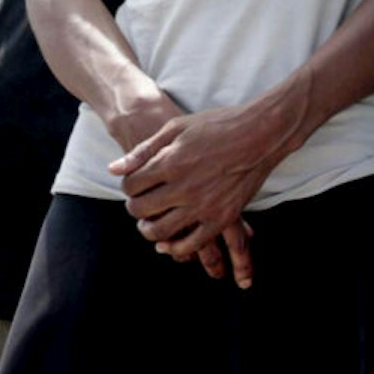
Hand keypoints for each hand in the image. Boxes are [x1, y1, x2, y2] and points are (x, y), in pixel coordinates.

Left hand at [113, 92, 304, 288]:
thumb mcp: (176, 128)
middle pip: (141, 209)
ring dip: (149, 230)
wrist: (260, 133)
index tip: (134, 185)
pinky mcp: (222, 218)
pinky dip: (176, 248)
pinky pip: (192, 244)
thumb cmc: (217, 125)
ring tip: (150, 224)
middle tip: (139, 204)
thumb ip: (143, 151)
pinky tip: (171, 242)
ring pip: (161, 232)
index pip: (131, 185)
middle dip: (135, 208)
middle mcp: (184, 187)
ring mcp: (204, 205)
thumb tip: (113, 170)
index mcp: (170, 162)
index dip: (127, 186)